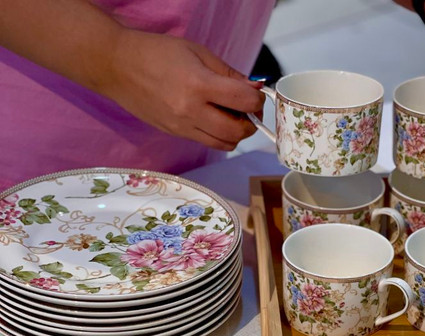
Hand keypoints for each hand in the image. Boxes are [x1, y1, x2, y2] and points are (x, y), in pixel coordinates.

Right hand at [104, 29, 264, 149]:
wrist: (117, 66)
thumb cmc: (156, 52)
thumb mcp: (197, 52)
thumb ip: (228, 73)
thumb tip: (253, 88)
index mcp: (199, 85)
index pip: (243, 102)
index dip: (257, 100)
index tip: (256, 95)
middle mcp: (191, 111)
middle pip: (237, 132)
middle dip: (250, 123)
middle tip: (247, 111)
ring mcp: (181, 127)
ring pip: (223, 145)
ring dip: (234, 134)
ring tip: (230, 117)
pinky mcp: (174, 134)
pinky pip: (206, 142)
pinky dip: (217, 135)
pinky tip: (212, 119)